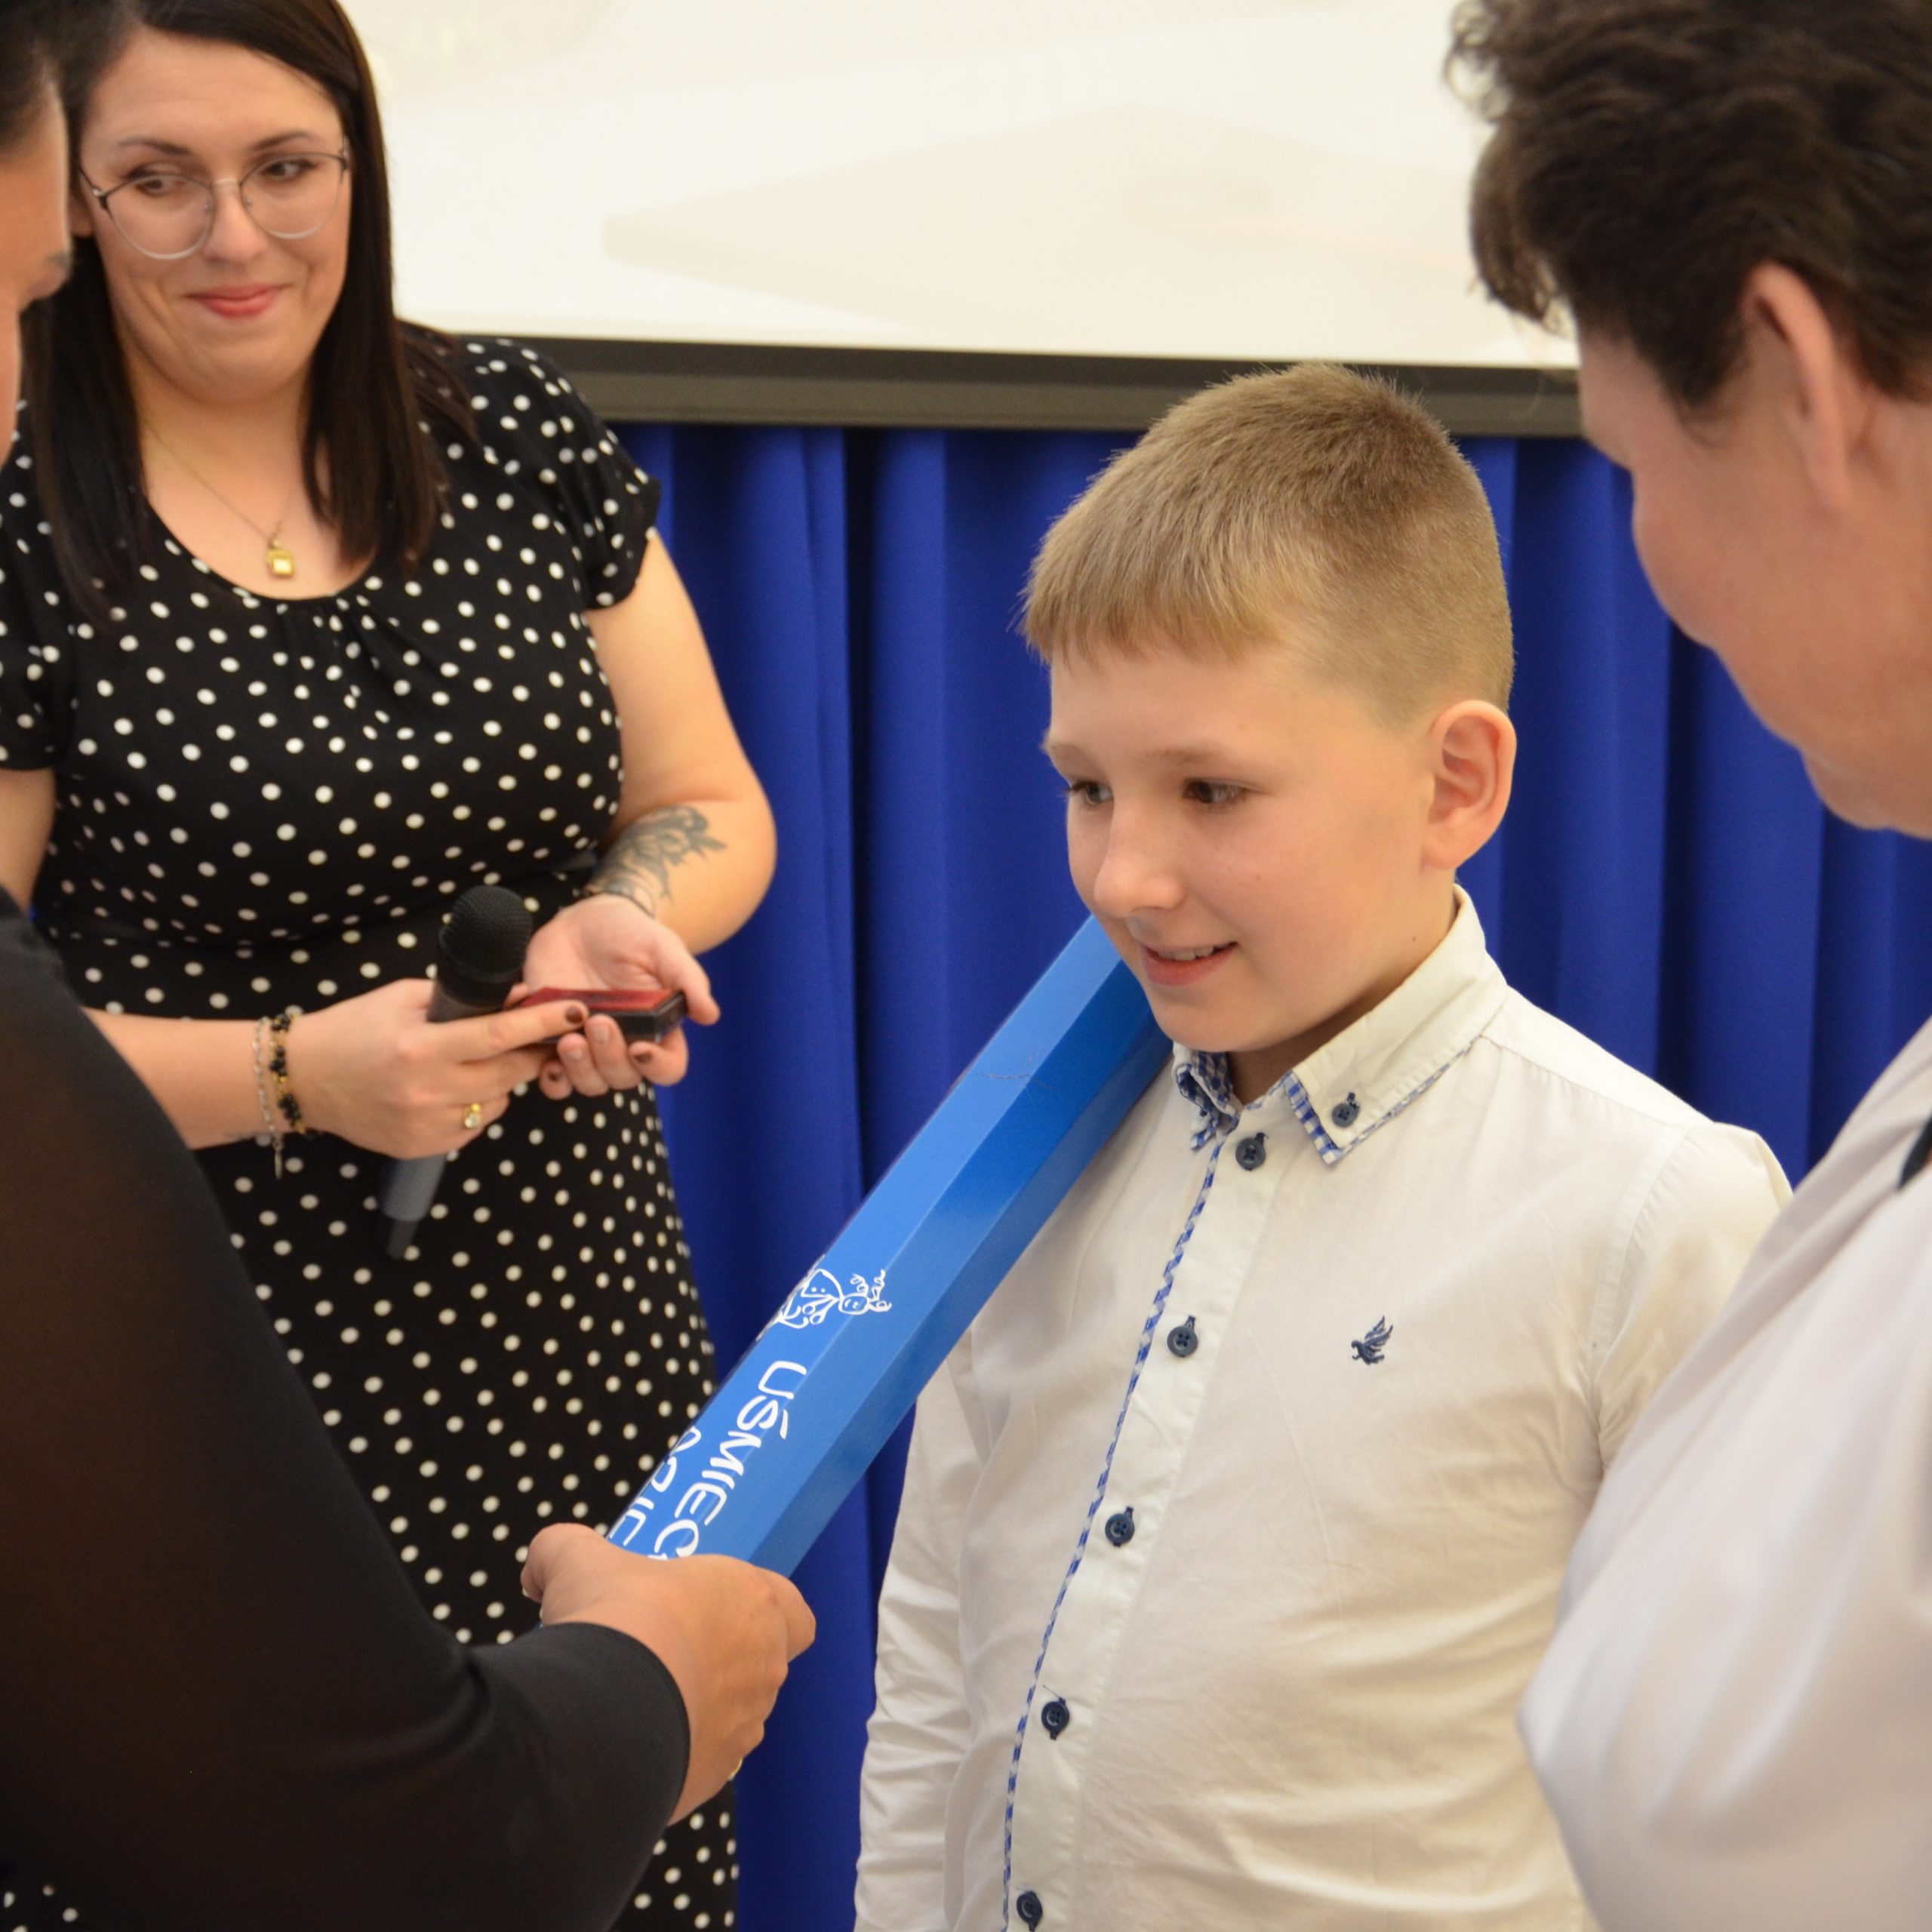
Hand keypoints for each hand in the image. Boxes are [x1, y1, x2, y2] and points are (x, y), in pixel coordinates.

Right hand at [283, 980, 590, 1158]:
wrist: (302, 1078)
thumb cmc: (354, 1028)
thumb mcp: (403, 998)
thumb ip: (464, 999)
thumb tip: (522, 996)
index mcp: (419, 1047)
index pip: (499, 1036)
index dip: (543, 1023)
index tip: (576, 1009)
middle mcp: (425, 1091)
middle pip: (510, 1075)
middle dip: (534, 1053)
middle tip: (544, 1037)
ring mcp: (424, 1125)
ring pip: (498, 1103)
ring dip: (504, 1082)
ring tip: (479, 1062)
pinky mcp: (421, 1147)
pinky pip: (475, 1126)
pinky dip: (479, 1105)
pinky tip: (456, 1088)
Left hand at [520, 893, 720, 1094]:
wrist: (583, 923)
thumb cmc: (631, 934)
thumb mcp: (662, 947)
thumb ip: (687, 978)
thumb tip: (710, 1015)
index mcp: (657, 1030)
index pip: (669, 1067)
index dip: (657, 1067)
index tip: (640, 1047)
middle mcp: (625, 1046)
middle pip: (624, 1077)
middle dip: (610, 1056)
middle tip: (598, 1022)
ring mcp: (588, 1048)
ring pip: (590, 1083)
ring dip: (579, 1069)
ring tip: (569, 1038)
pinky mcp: (553, 1044)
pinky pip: (555, 1081)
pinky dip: (551, 1080)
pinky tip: (548, 1060)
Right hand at [522, 1526, 813, 1819]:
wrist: (604, 1709)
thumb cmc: (615, 1616)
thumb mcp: (576, 1559)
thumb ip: (561, 1551)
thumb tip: (538, 1570)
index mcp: (755, 1604)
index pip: (794, 1613)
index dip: (763, 1612)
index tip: (718, 1610)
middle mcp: (764, 1668)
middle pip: (756, 1665)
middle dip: (716, 1660)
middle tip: (663, 1648)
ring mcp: (743, 1727)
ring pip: (730, 1717)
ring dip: (694, 1708)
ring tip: (638, 1697)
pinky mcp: (712, 1775)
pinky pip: (698, 1761)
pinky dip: (672, 1751)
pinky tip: (629, 1739)